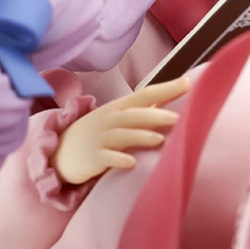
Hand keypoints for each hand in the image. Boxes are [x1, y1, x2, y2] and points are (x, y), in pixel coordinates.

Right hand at [51, 77, 189, 185]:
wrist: (61, 151)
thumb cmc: (99, 134)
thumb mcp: (118, 118)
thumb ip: (143, 112)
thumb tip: (176, 106)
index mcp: (119, 108)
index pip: (145, 95)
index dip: (165, 89)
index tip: (188, 84)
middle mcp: (109, 120)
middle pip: (133, 115)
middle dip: (155, 115)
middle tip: (178, 119)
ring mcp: (99, 138)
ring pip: (121, 135)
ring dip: (140, 136)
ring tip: (160, 139)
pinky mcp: (92, 158)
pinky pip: (105, 158)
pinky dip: (118, 159)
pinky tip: (132, 163)